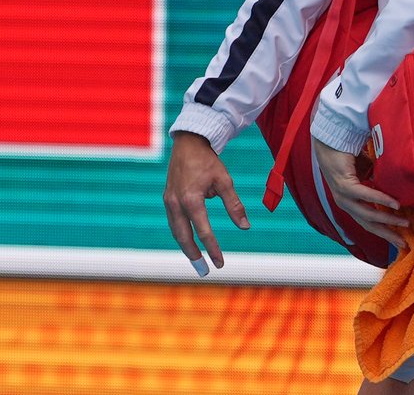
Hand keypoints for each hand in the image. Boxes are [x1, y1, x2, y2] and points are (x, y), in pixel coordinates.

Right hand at [163, 131, 250, 273]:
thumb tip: (245, 227)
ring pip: (176, 231)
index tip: (220, 263)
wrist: (188, 142)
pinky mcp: (167, 198)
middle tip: (204, 271)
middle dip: (193, 255)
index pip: (203, 231)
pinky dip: (180, 234)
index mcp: (191, 199)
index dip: (213, 249)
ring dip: (185, 247)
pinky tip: (188, 242)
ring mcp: (169, 201)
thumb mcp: (224, 181)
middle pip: (183, 237)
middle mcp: (176, 202)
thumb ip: (234, 205)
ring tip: (196, 260)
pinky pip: (173, 222)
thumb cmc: (208, 161)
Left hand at [312, 138, 409, 251]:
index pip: (367, 223)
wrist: (331, 141)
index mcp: (349, 203)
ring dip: (388, 219)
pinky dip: (381, 200)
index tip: (399, 241)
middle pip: (368, 224)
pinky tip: (395, 204)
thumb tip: (398, 189)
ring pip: (367, 214)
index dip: (383, 232)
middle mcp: (345, 203)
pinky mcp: (344, 186)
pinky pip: (365, 196)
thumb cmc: (349, 156)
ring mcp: (343, 196)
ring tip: (405, 222)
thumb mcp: (367, 173)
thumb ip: (378, 183)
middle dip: (387, 234)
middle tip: (404, 242)